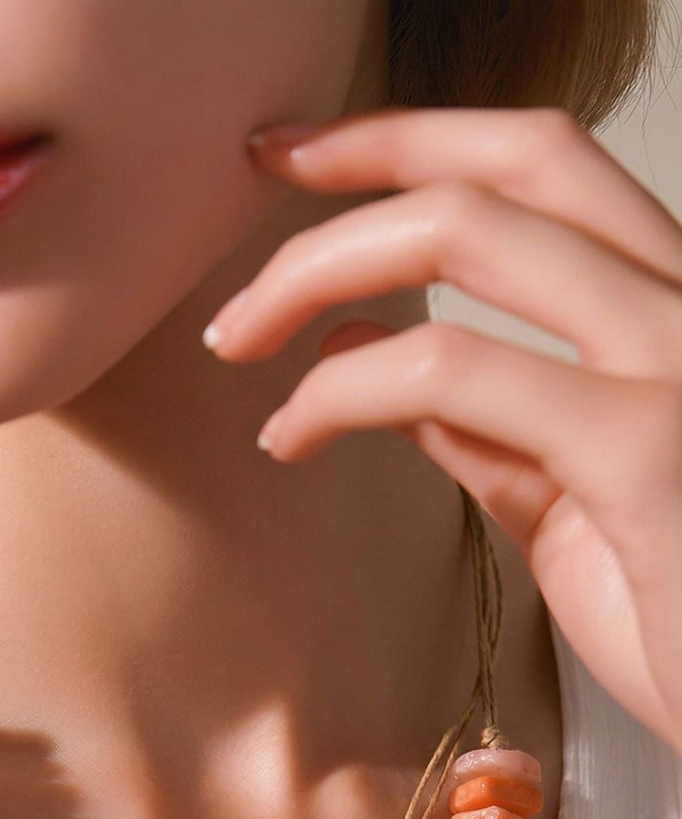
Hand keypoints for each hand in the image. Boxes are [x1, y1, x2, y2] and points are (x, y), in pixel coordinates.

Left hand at [202, 106, 681, 758]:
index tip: (302, 158)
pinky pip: (453, 372)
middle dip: (359, 159)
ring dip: (321, 268)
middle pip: (507, 165)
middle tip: (254, 179)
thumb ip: (487, 426)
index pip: (544, 171)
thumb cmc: (676, 619)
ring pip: (470, 229)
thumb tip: (376, 356)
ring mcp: (673, 367)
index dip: (415, 140)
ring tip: (238, 338)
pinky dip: (345, 388)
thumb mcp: (568, 504)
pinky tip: (293, 431)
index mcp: (672, 313)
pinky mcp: (641, 449)